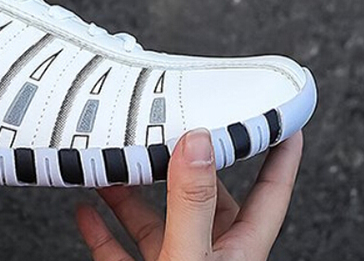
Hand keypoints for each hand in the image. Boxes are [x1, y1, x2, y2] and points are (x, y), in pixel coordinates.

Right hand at [76, 128, 303, 260]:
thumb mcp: (191, 257)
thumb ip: (192, 202)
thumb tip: (197, 141)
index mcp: (237, 251)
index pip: (266, 191)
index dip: (277, 152)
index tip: (278, 116)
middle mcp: (209, 256)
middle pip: (201, 196)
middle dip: (179, 161)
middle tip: (164, 124)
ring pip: (154, 220)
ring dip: (131, 191)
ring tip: (111, 160)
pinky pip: (121, 252)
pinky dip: (101, 230)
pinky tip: (85, 211)